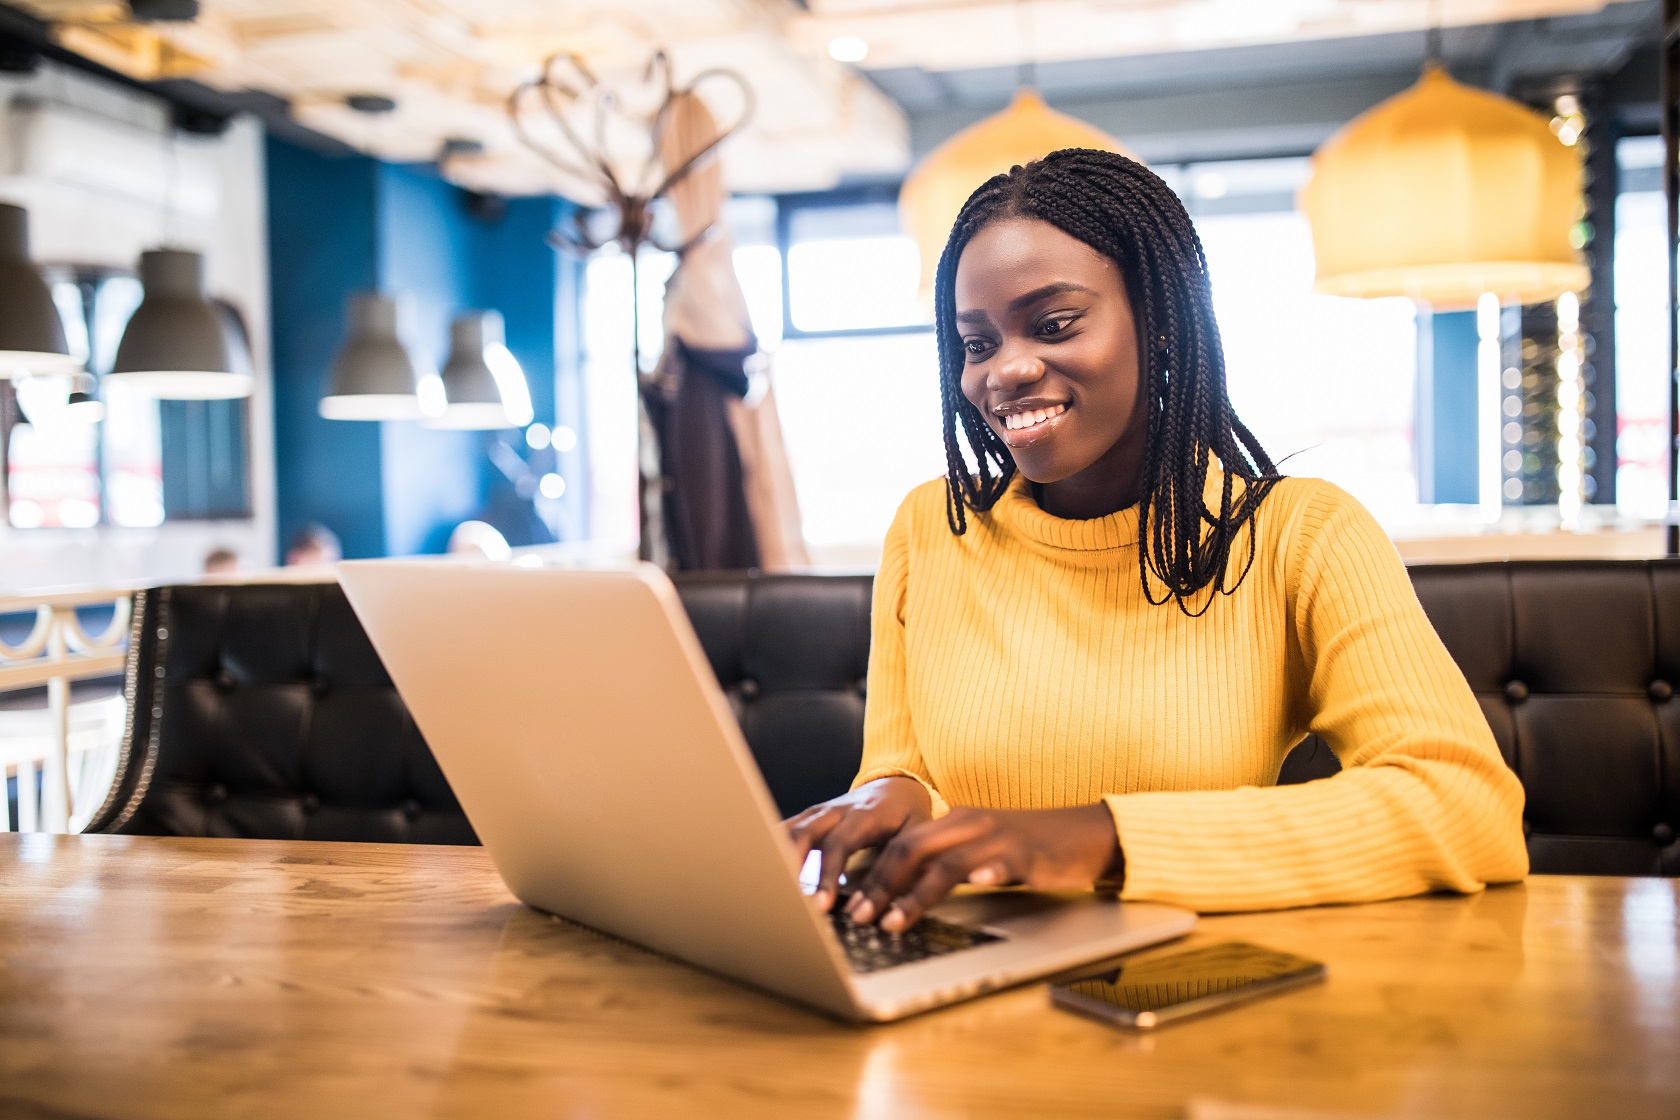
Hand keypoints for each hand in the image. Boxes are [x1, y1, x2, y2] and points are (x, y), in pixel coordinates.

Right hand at [784, 777, 932, 912]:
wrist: (896, 784)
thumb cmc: (907, 815)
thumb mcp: (916, 836)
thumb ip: (900, 867)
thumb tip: (885, 906)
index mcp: (864, 815)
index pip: (840, 845)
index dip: (828, 875)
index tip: (821, 904)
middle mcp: (836, 811)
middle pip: (805, 833)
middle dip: (793, 866)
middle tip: (789, 900)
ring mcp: (819, 812)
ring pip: (790, 830)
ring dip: (778, 857)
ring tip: (770, 889)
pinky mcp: (810, 817)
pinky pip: (786, 830)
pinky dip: (773, 847)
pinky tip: (763, 870)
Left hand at [844, 804, 1123, 932]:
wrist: (1085, 833)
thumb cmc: (1029, 849)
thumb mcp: (979, 852)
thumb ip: (943, 865)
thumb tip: (900, 893)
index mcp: (954, 822)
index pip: (901, 845)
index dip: (873, 874)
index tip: (850, 904)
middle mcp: (970, 824)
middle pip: (912, 849)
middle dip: (881, 886)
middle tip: (860, 917)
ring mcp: (999, 838)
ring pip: (947, 863)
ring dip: (916, 894)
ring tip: (895, 922)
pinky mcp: (1029, 853)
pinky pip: (1004, 862)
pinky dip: (988, 872)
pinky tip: (978, 885)